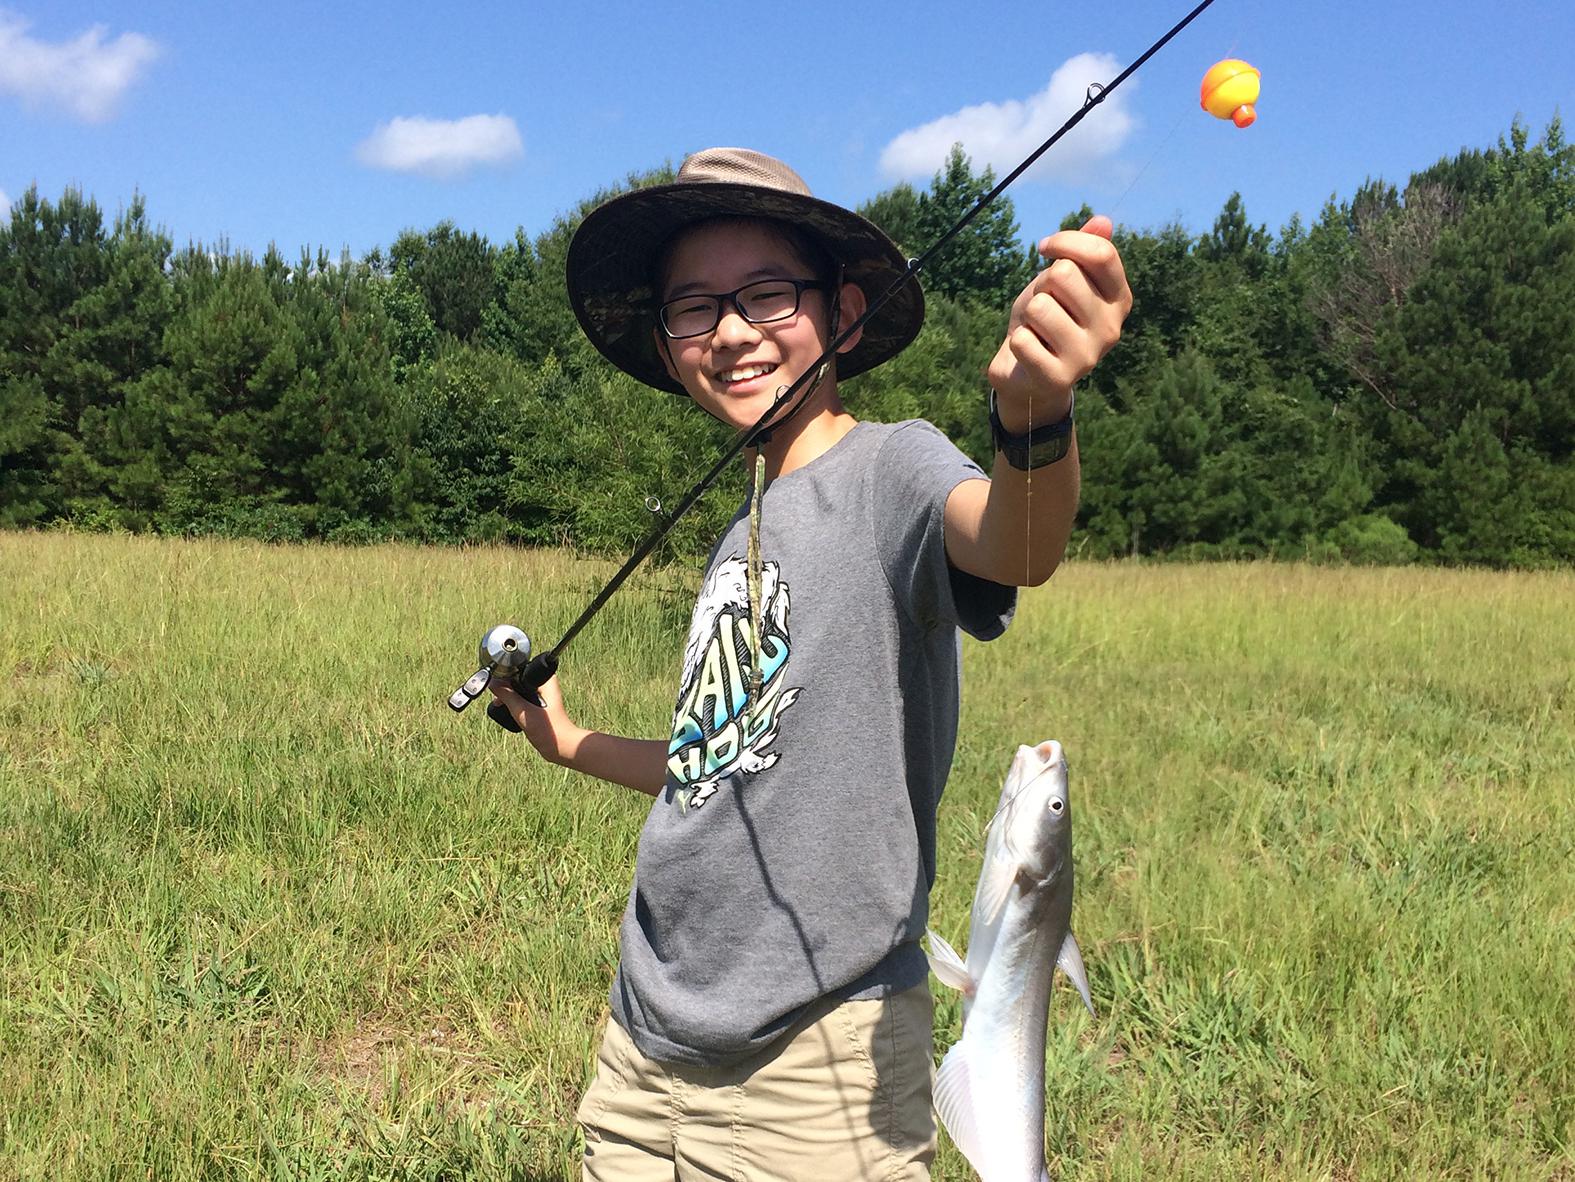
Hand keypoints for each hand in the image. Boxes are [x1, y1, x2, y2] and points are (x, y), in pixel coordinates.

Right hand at [489, 672, 582, 764]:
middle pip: (518, 680)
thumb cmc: (549, 730)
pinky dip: (515, 704)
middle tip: (497, 700)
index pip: (520, 670)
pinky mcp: (540, 706)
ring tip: (500, 706)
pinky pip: (523, 699)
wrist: (561, 747)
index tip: (495, 685)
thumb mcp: (523, 711)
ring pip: (519, 690)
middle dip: (506, 689)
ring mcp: (542, 695)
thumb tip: (493, 683)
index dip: (506, 676)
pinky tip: (508, 712)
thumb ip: (507, 696)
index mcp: (545, 680)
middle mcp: (545, 685)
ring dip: (509, 697)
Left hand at [986, 215, 1131, 432]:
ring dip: (1028, 315)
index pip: (1101, 253)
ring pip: (1039, 307)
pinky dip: (1017, 342)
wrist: (1028, 374)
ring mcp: (1088, 357)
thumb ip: (1083, 251)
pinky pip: (1022, 340)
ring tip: (1037, 331)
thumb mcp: (1063, 279)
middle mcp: (1111, 329)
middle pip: (1064, 274)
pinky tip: (1029, 353)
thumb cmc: (1048, 318)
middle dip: (1042, 285)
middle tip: (1043, 307)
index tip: (1045, 248)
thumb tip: (1103, 221)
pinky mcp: (1059, 378)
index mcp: (1119, 299)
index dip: (1065, 241)